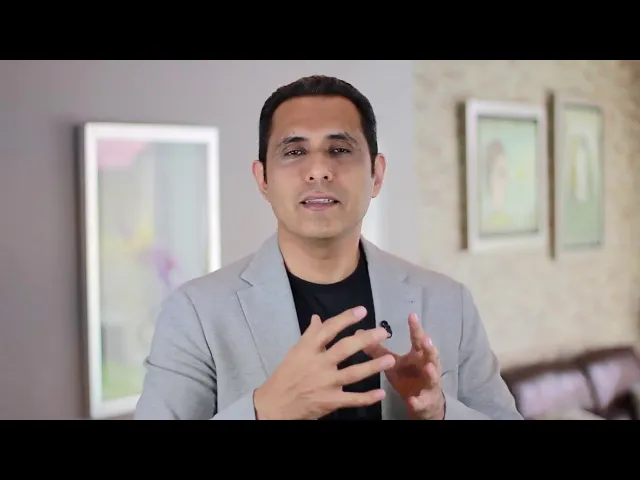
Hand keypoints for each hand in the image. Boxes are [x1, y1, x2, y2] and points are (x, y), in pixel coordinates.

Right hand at [253, 306, 395, 419]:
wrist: (275, 405)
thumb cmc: (286, 376)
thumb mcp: (295, 352)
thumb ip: (309, 336)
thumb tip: (317, 317)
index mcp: (308, 349)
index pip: (329, 329)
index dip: (346, 319)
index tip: (362, 311)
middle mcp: (319, 363)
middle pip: (345, 348)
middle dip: (365, 339)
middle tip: (383, 331)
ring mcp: (326, 383)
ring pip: (353, 373)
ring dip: (373, 366)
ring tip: (390, 359)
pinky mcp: (330, 401)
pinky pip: (352, 399)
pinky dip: (367, 397)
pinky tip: (380, 393)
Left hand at [360, 313, 444, 419]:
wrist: (422, 402)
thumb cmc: (407, 376)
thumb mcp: (393, 363)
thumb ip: (378, 350)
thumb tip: (358, 332)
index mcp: (418, 355)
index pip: (417, 339)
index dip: (415, 327)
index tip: (411, 315)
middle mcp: (427, 367)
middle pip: (431, 355)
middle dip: (429, 348)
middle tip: (426, 339)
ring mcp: (429, 384)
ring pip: (433, 377)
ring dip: (431, 372)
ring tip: (428, 367)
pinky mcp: (425, 401)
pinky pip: (422, 401)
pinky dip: (418, 401)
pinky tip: (412, 400)